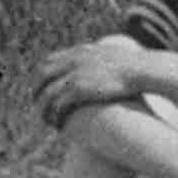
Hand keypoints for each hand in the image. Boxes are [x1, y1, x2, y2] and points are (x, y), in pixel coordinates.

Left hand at [34, 41, 150, 129]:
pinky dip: (55, 116)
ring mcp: (74, 75)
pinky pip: (58, 105)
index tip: (42, 87)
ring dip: (43, 109)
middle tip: (38, 105)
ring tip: (47, 120)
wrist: (142, 68)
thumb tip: (109, 64)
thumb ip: (106, 57)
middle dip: (35, 91)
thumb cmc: (137, 65)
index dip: (42, 75)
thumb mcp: (115, 55)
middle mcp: (72, 61)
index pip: (49, 60)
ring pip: (46, 93)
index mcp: (80, 52)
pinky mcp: (79, 89)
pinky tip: (59, 125)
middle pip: (41, 75)